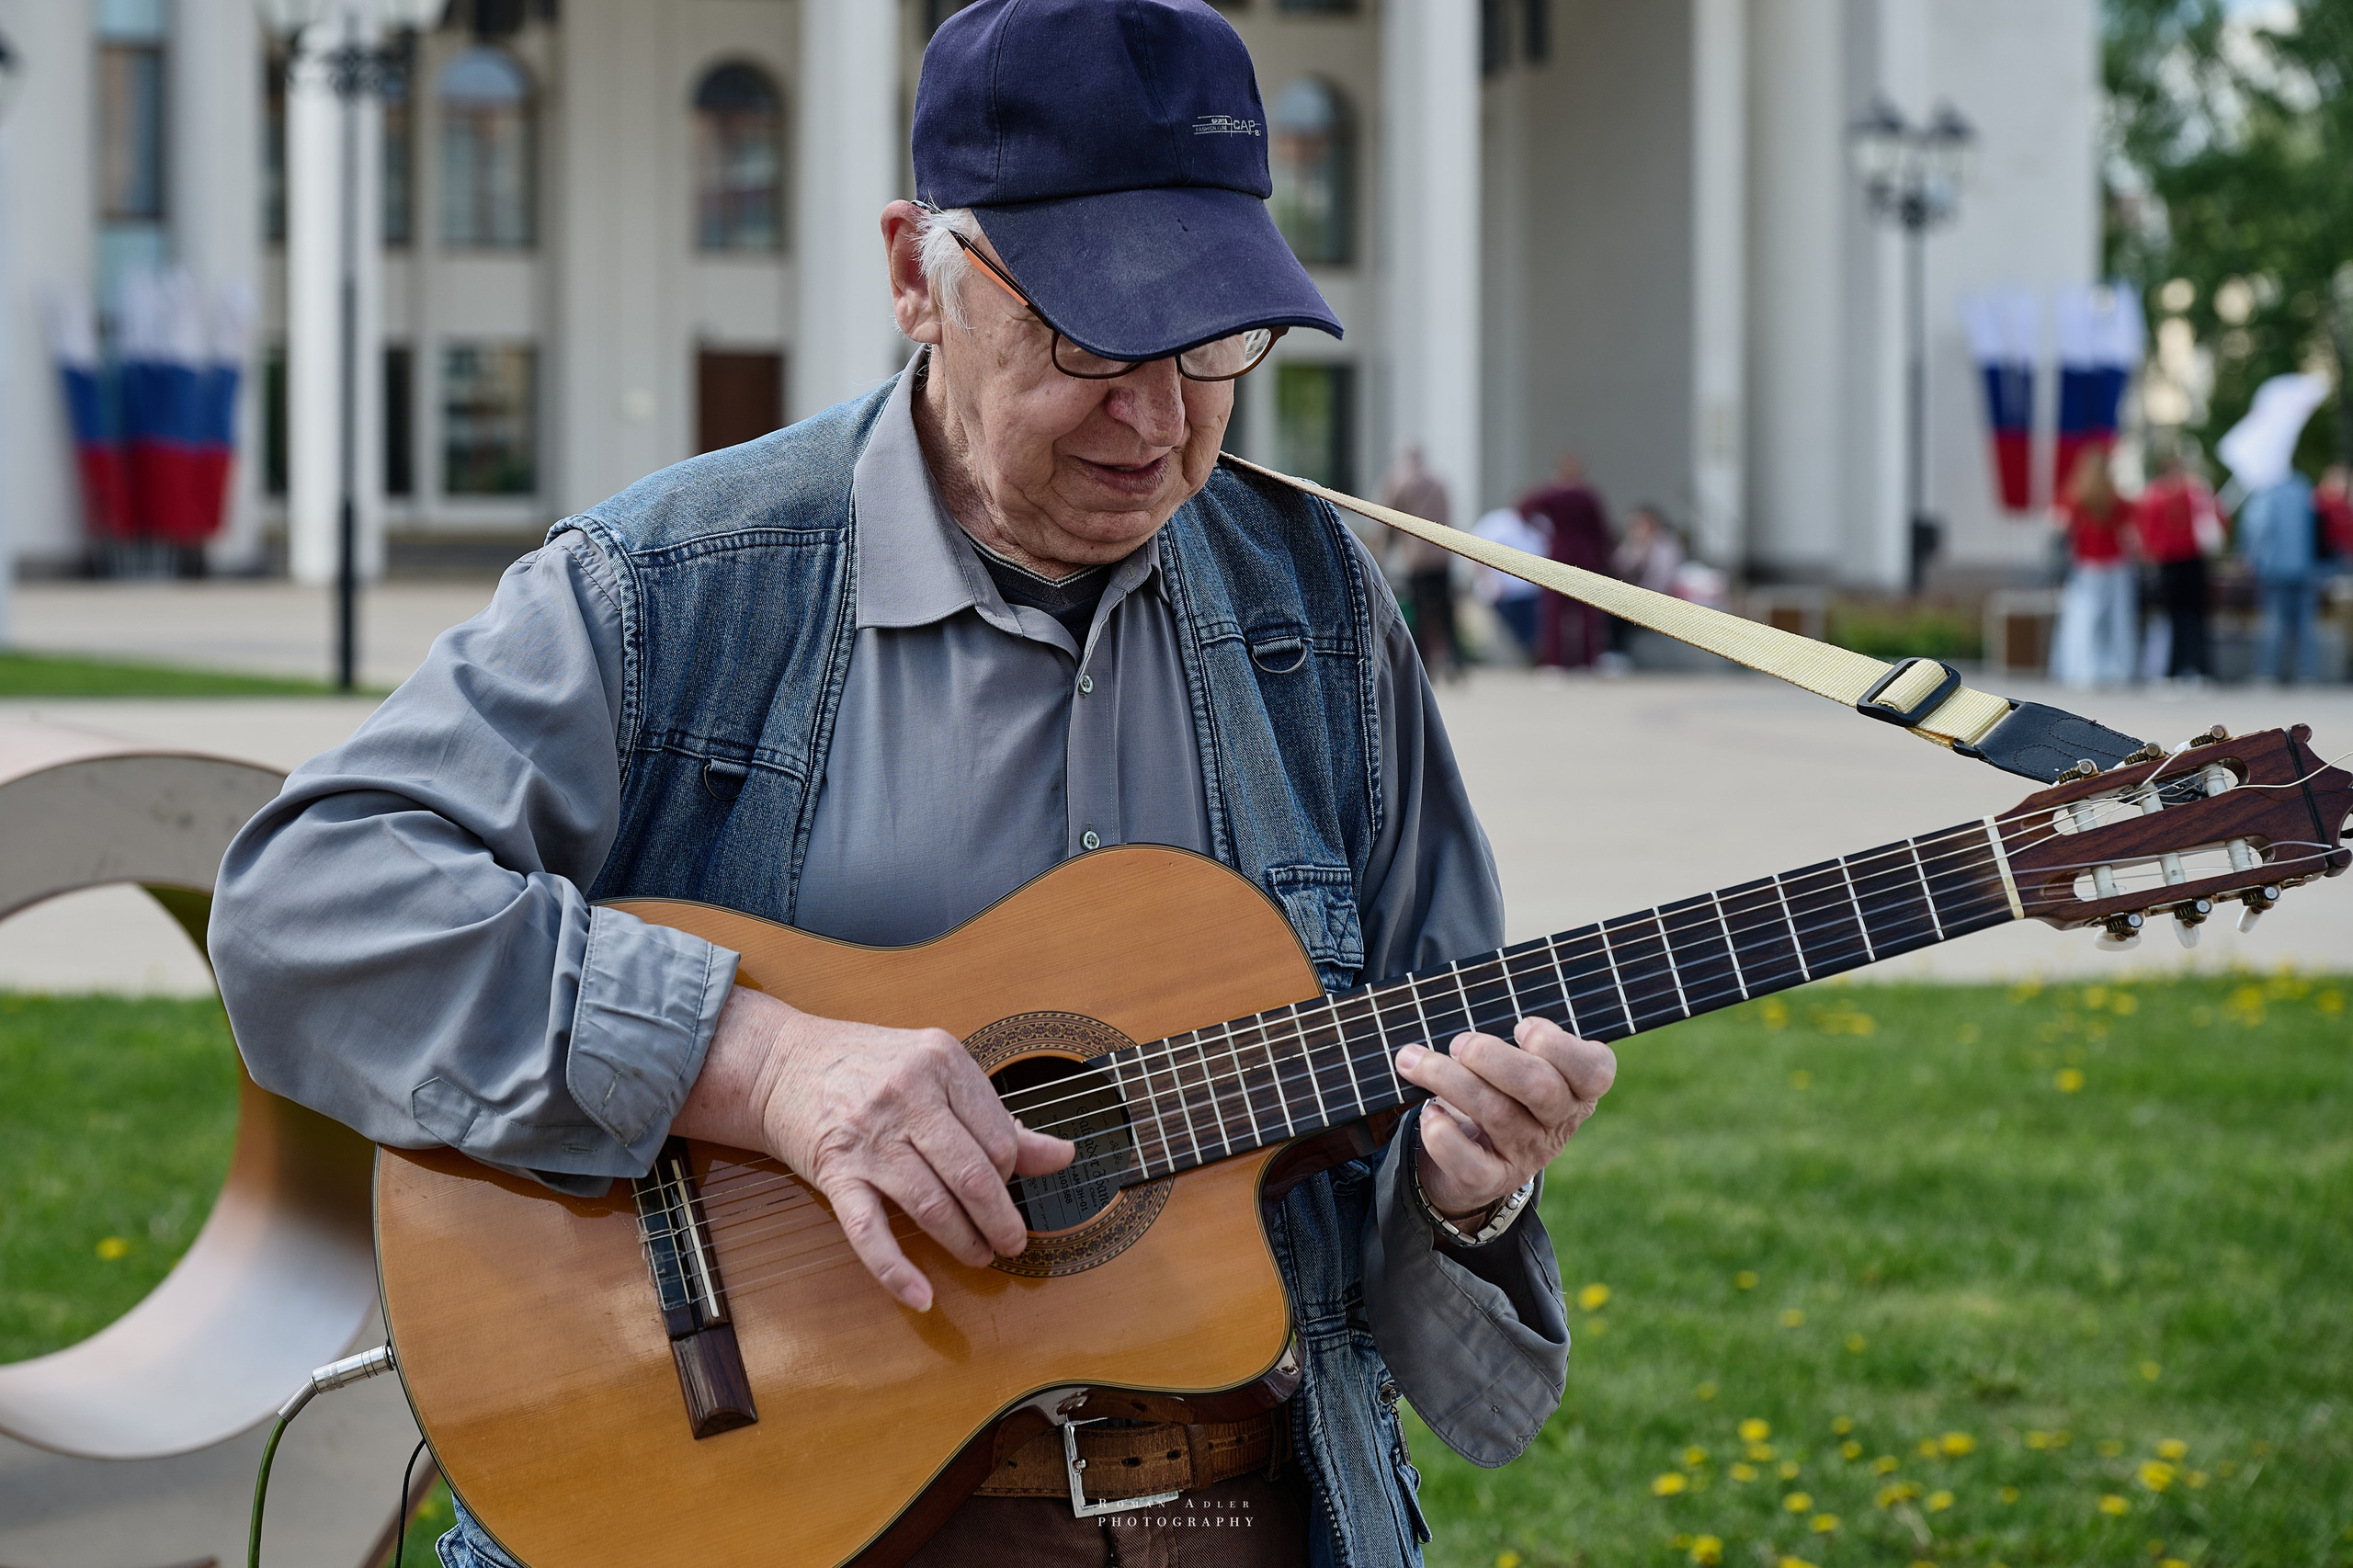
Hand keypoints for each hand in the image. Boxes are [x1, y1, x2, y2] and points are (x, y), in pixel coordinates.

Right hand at [672, 987, 1074, 1310]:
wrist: (781, 1062)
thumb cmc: (869, 1065)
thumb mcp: (937, 1072)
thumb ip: (998, 1116)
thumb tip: (1063, 1155)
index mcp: (940, 1061)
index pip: (998, 1136)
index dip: (1011, 1172)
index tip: (1009, 1186)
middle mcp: (906, 1094)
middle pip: (972, 1174)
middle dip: (1001, 1219)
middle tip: (1013, 1242)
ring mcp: (868, 1136)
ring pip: (930, 1205)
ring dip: (963, 1241)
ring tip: (981, 1256)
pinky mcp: (835, 1171)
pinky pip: (869, 1231)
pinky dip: (896, 1270)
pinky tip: (921, 1295)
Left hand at [1394, 1018, 1615, 1222]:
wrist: (1473, 1155)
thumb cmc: (1496, 1088)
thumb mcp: (1515, 1060)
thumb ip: (1510, 1036)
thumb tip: (1464, 999)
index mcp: (1577, 1089)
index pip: (1595, 1070)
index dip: (1559, 1045)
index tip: (1521, 1027)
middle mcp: (1558, 1124)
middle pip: (1540, 1087)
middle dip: (1491, 1056)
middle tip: (1459, 1044)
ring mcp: (1527, 1155)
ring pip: (1497, 1114)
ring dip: (1448, 1079)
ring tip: (1415, 1061)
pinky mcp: (1491, 1180)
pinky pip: (1471, 1164)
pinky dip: (1444, 1136)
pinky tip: (1429, 1114)